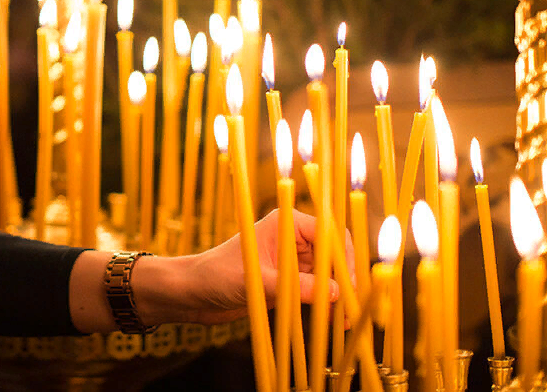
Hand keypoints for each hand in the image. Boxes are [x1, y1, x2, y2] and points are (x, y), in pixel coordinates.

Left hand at [136, 209, 351, 325]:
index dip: (344, 258)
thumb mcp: (257, 282)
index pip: (329, 234)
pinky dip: (327, 305)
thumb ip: (295, 287)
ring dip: (339, 296)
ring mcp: (292, 260)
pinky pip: (317, 291)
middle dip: (346, 280)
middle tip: (353, 308)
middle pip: (333, 256)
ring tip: (346, 322)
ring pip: (329, 276)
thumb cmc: (216, 276)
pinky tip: (335, 322)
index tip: (349, 285)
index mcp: (285, 223)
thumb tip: (335, 294)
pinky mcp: (289, 281)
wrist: (193, 293)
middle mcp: (293, 238)